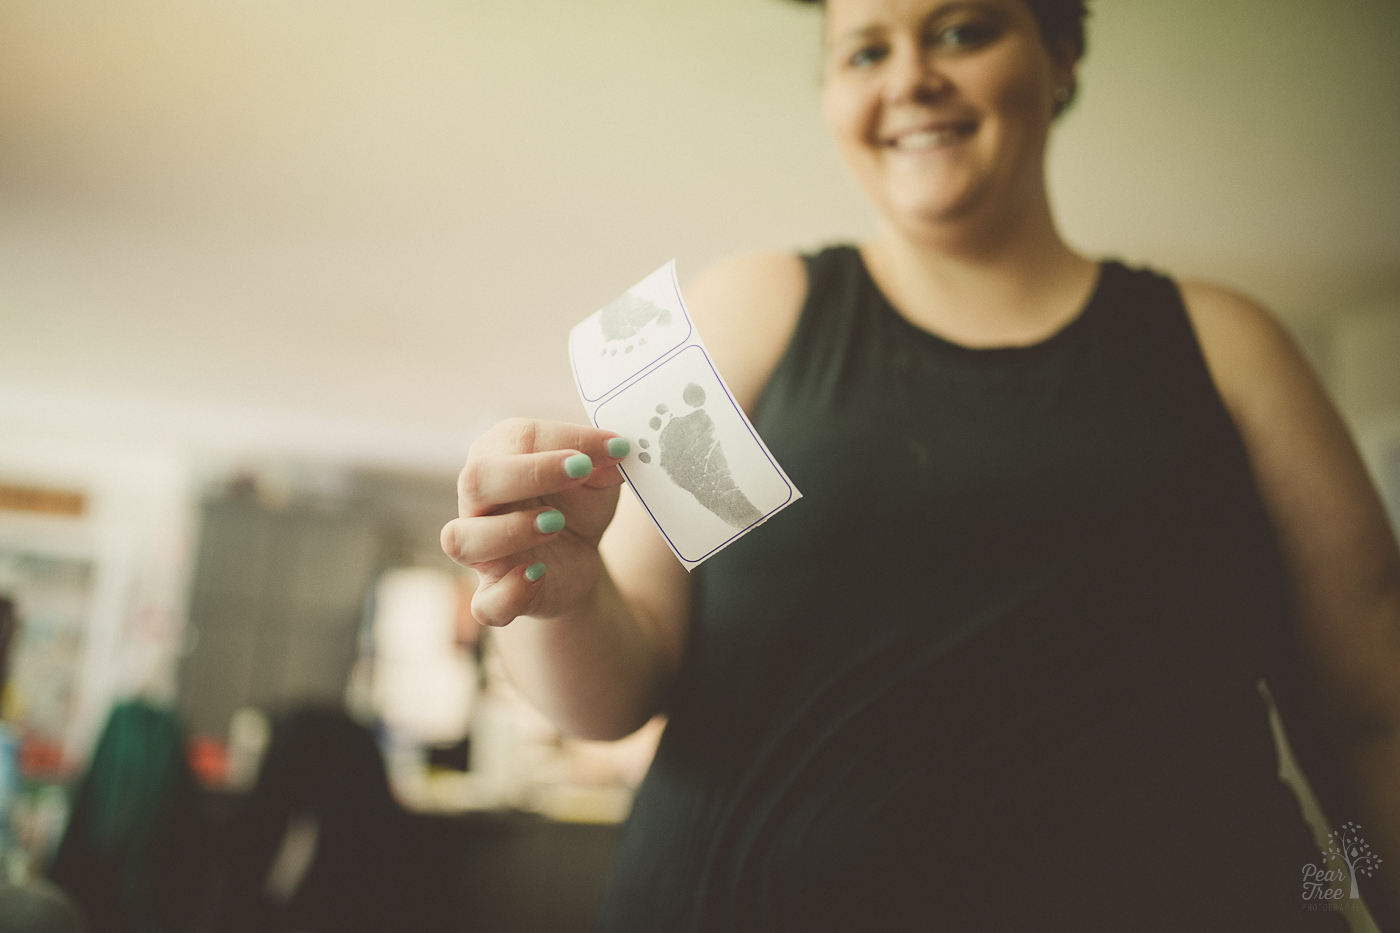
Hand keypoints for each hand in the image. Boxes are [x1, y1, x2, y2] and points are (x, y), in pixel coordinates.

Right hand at [441, 419, 630, 626]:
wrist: (579, 556)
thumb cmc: (575, 504)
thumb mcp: (596, 477)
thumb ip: (602, 462)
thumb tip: (615, 451)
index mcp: (500, 457)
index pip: (516, 439)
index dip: (563, 441)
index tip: (612, 448)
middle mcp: (479, 503)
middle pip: (475, 481)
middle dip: (529, 474)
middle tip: (580, 471)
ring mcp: (482, 551)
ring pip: (460, 540)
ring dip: (509, 530)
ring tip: (555, 523)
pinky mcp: (496, 594)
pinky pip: (484, 603)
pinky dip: (509, 593)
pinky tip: (539, 575)